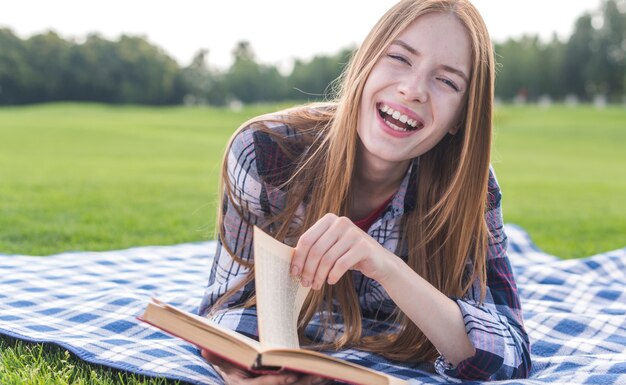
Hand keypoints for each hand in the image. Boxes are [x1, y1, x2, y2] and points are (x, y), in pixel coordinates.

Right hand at [201, 349, 327, 384]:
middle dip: (303, 383)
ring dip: (312, 383)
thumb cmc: (233, 370)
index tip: (292, 375)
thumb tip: (204, 349)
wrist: (243, 384)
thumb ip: (217, 358)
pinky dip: (313, 381)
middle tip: (318, 373)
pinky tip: (326, 375)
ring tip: (327, 373)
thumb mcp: (223, 365)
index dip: (279, 382)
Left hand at [291, 213, 398, 289]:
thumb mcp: (330, 248)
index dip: (298, 257)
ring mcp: (353, 233)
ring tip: (316, 286)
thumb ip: (314, 250)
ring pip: (327, 259)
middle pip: (316, 250)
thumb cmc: (349, 255)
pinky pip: (341, 264)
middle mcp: (341, 222)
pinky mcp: (364, 246)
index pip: (307, 239)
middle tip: (305, 283)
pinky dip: (333, 275)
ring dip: (319, 276)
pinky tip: (331, 281)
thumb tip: (292, 264)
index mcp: (329, 219)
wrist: (379, 262)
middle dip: (308, 270)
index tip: (294, 273)